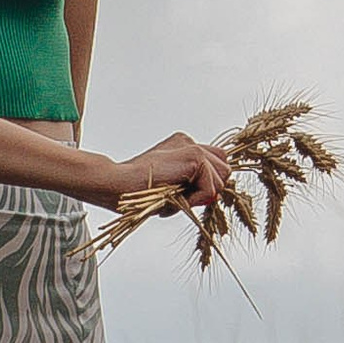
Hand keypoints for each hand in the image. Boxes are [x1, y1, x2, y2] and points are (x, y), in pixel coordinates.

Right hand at [94, 133, 229, 214]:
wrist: (119, 184)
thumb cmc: (138, 190)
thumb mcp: (172, 186)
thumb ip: (193, 183)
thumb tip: (214, 193)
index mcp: (183, 146)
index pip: (215, 164)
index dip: (207, 184)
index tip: (186, 194)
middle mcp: (190, 142)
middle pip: (224, 170)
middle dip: (209, 189)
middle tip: (181, 195)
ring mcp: (193, 148)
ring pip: (221, 180)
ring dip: (200, 196)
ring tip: (175, 195)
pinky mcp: (195, 157)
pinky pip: (211, 189)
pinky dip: (195, 200)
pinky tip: (175, 196)